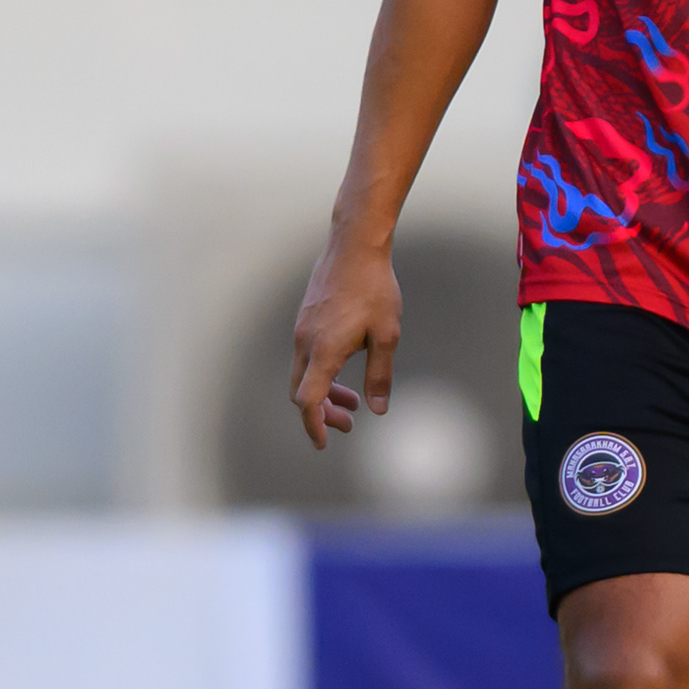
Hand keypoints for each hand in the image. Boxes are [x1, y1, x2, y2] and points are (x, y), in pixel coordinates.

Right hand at [289, 229, 401, 450]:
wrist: (355, 246)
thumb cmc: (374, 288)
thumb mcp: (386, 335)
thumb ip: (380, 375)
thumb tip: (376, 409)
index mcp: (323, 351)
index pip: (308, 401)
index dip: (314, 426)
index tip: (324, 442)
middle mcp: (305, 342)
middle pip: (302, 392)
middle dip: (322, 413)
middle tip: (349, 423)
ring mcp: (302, 328)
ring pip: (304, 374)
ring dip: (325, 391)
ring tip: (353, 400)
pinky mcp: (306, 317)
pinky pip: (307, 355)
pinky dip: (322, 371)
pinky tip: (347, 365)